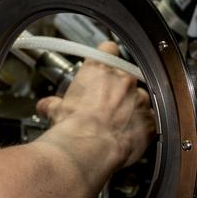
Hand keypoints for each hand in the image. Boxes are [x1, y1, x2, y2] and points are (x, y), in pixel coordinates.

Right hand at [34, 42, 154, 168]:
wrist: (88, 148)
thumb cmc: (74, 126)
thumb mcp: (56, 110)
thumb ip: (53, 104)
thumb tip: (46, 106)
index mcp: (99, 70)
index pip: (108, 49)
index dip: (105, 58)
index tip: (101, 68)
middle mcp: (123, 80)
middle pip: (124, 77)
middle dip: (116, 89)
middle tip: (104, 105)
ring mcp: (139, 99)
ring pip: (139, 98)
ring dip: (131, 107)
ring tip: (116, 123)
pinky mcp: (149, 121)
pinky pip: (149, 120)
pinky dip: (141, 127)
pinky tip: (128, 136)